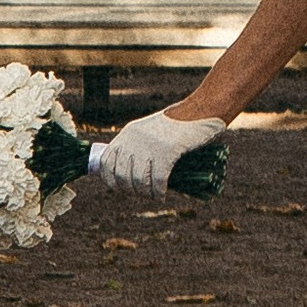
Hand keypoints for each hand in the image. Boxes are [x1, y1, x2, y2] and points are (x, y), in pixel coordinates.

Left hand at [101, 108, 227, 196]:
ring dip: (145, 194)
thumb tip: (128, 172)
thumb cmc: (177, 123)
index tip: (121, 188)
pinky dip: (159, 192)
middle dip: (130, 190)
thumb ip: (138, 145)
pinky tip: (162, 196)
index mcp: (127, 133)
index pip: (106, 162)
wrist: (200, 110)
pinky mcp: (167, 151)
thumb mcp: (150, 130)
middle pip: (122, 176)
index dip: (110, 180)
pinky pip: (158, 180)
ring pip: (139, 181)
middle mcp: (134, 140)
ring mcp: (150, 146)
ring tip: (153, 196)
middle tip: (142, 194)